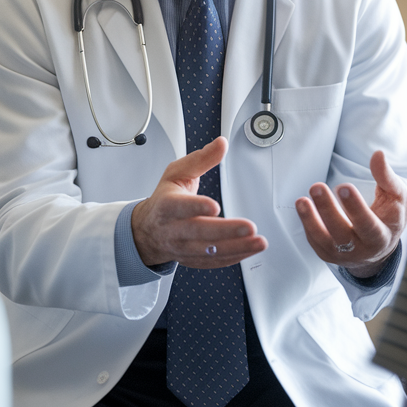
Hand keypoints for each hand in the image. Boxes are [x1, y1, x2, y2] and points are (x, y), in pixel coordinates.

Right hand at [130, 137, 267, 268]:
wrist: (148, 231)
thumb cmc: (164, 200)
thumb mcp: (176, 173)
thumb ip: (201, 159)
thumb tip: (221, 144)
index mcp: (167, 205)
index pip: (179, 207)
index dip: (196, 207)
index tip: (215, 206)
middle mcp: (174, 230)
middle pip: (199, 232)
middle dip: (226, 231)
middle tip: (249, 227)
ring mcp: (183, 248)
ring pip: (210, 251)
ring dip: (237, 247)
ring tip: (258, 241)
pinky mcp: (194, 260)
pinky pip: (215, 262)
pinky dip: (234, 257)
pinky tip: (250, 249)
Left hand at [296, 150, 406, 277]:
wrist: (380, 247)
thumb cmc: (389, 217)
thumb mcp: (396, 197)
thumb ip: (386, 177)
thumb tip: (378, 155)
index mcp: (381, 236)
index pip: (368, 225)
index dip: (355, 207)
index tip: (344, 186)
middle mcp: (362, 250)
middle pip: (342, 234)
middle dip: (328, 210)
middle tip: (317, 187)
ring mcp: (343, 255)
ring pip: (324, 240)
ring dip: (310, 220)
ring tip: (302, 201)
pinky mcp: (328, 254)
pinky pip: (315, 241)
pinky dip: (307, 224)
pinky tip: (303, 206)